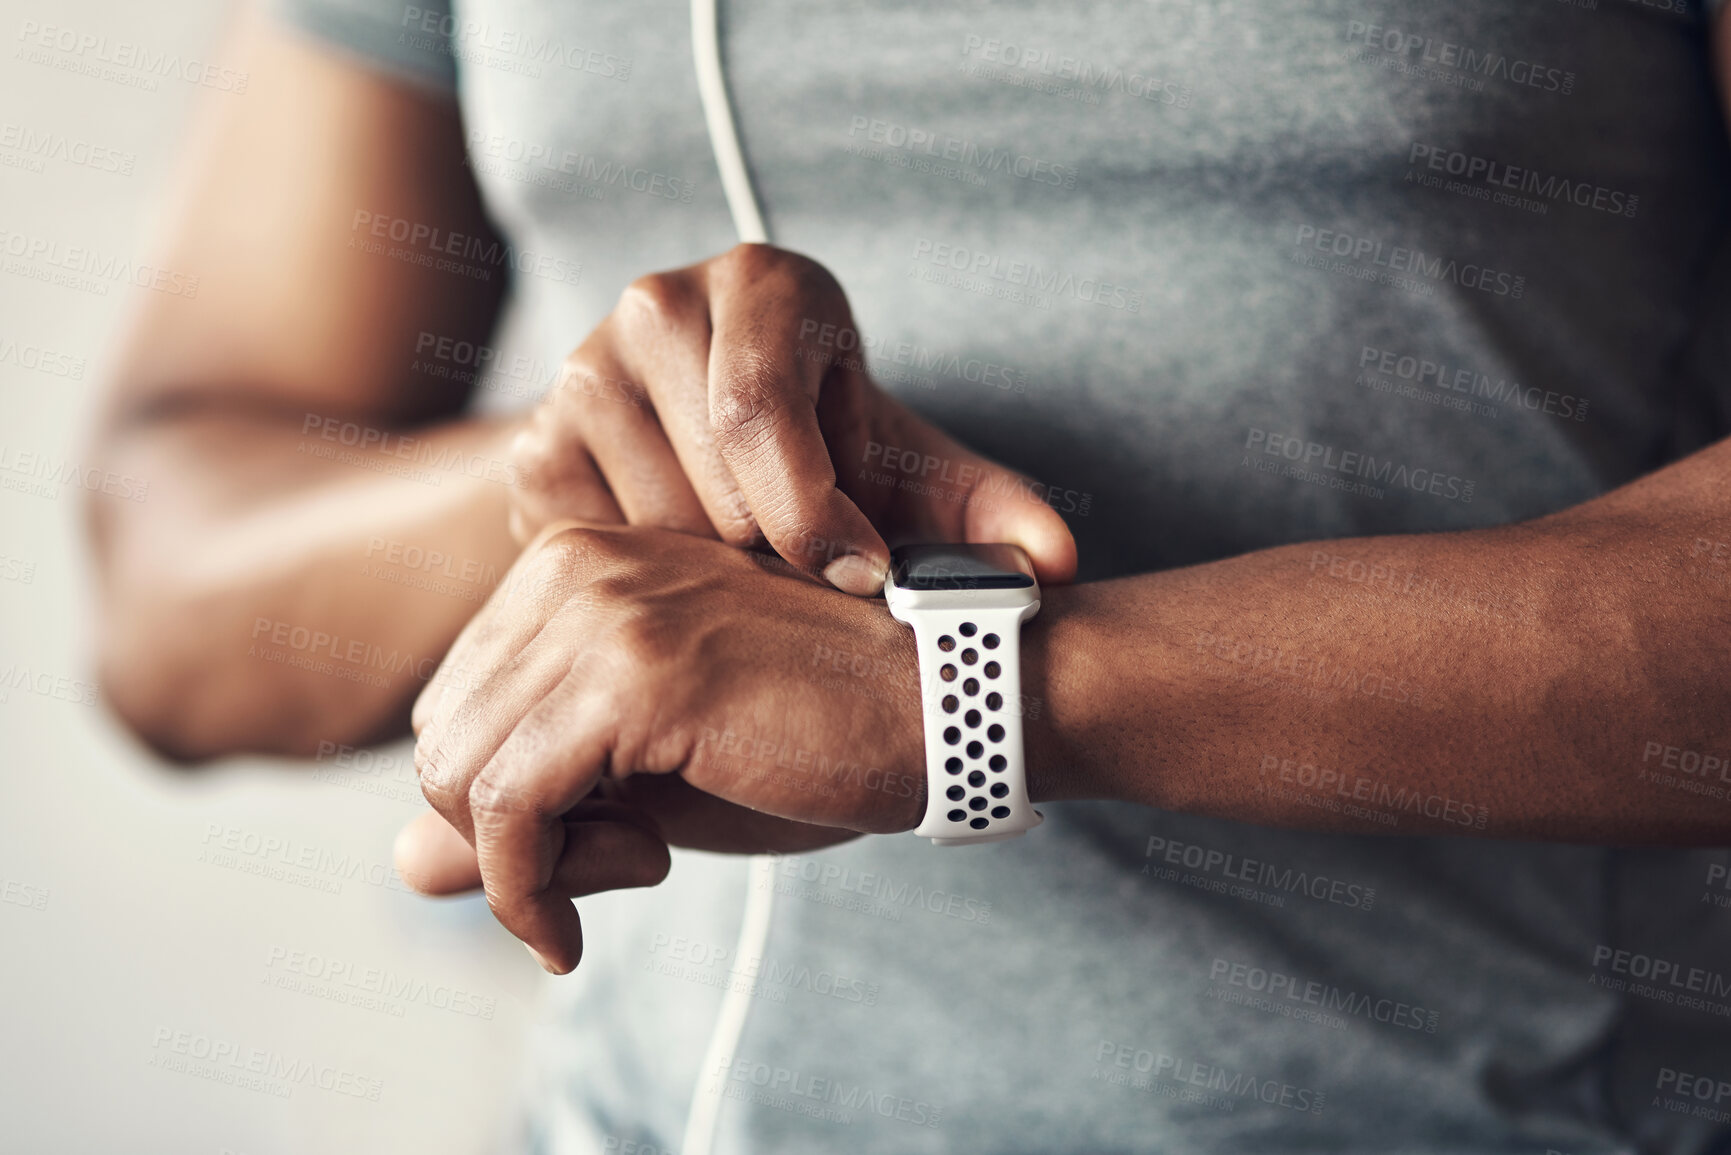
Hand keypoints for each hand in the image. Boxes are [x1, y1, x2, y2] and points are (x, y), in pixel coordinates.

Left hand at [402, 523, 925, 971]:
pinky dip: (527, 888)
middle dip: (507, 832)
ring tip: (636, 864)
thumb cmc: (819, 740)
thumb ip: (526, 811)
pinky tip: (599, 907)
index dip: (507, 799)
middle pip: (443, 736)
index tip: (603, 842)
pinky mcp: (637, 674)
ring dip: (526, 863)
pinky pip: (508, 807)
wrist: (953, 706)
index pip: (457, 704)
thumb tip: (400, 865)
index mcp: (576, 565)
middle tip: (622, 859)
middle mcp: (575, 566)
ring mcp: (605, 610)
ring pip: (457, 772)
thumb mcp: (655, 782)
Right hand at [510, 243, 1076, 593]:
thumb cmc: (825, 449)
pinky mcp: (531, 447)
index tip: (859, 578)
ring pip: (653, 536)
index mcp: (764, 283)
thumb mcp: (904, 469)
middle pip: (713, 488)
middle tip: (800, 565)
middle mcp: (656, 302)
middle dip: (772, 558)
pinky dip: (651, 588)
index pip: (763, 414)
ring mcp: (577, 370)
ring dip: (712, 580)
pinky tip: (684, 567)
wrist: (703, 447)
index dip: (813, 516)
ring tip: (743, 559)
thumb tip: (1053, 566)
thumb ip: (982, 513)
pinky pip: (596, 559)